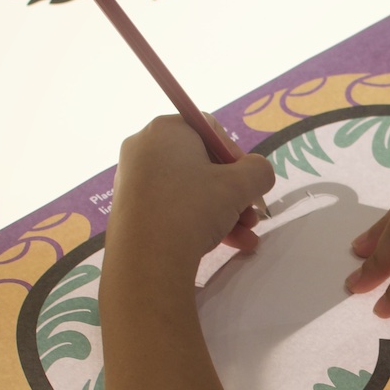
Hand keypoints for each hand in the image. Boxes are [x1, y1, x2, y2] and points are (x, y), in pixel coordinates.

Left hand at [110, 116, 275, 275]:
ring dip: (224, 212)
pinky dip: (200, 222)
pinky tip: (229, 245)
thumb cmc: (194, 208)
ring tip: (246, 237)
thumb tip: (258, 173)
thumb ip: (259, 171)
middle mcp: (144, 148)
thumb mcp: (239, 185)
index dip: (237, 157)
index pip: (210, 131)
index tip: (250, 183)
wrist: (148, 259)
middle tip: (251, 215)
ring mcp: (133, 181)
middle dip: (233, 193)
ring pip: (190, 191)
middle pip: (201, 165)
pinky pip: (172, 208)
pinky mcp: (130, 210)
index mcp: (166, 129)